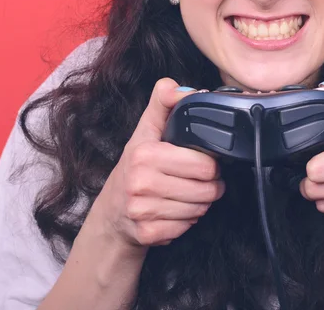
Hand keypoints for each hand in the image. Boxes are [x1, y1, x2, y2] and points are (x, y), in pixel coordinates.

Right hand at [91, 79, 225, 249]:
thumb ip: (164, 102)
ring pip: (200, 209)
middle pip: (207, 189)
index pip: (204, 164)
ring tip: (189, 193)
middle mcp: (140, 183)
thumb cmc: (134, 166)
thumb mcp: (146, 130)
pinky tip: (176, 210)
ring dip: (201, 203)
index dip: (211, 163)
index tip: (203, 161)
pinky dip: (187, 221)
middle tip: (202, 180)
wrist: (112, 213)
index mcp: (145, 154)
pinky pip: (187, 227)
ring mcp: (143, 211)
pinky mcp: (148, 234)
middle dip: (211, 185)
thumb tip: (183, 88)